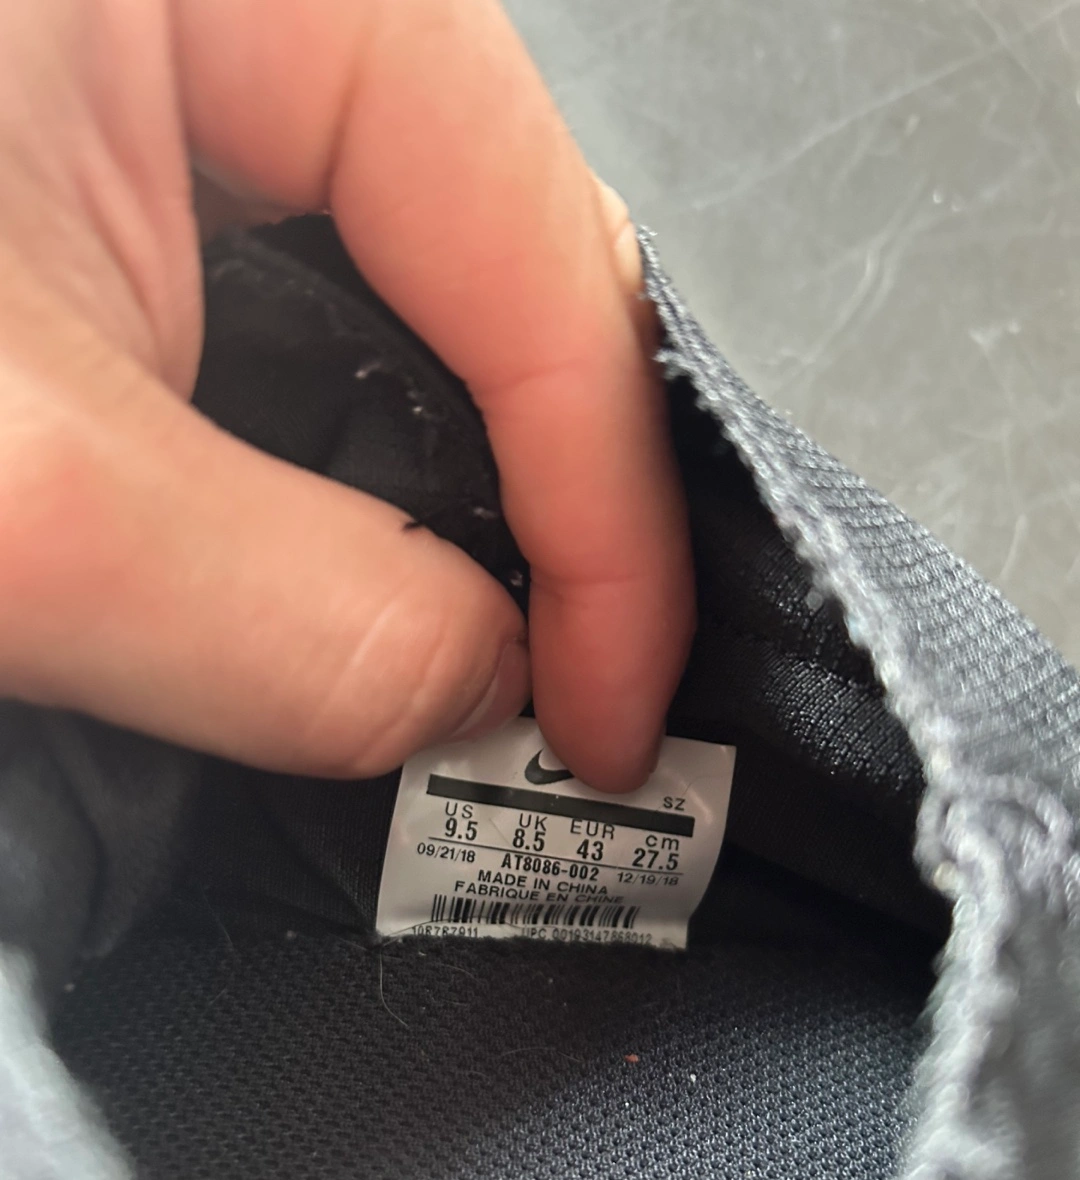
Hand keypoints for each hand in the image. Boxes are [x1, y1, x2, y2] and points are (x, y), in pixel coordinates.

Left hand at [0, 0, 692, 791]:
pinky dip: (330, 461)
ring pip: (409, 307)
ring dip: (432, 490)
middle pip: (507, 277)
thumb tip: (473, 688)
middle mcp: (251, 10)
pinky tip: (315, 557)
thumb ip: (282, 610)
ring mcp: (184, 79)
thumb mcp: (22, 490)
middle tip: (550, 693)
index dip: (613, 527)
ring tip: (439, 645)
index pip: (548, 260)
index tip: (605, 717)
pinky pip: (300, 318)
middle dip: (538, 506)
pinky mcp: (119, 169)